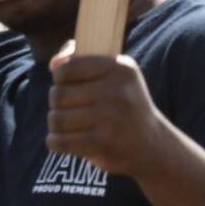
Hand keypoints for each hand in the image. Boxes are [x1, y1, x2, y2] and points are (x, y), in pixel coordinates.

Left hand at [47, 50, 164, 181]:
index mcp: (121, 68)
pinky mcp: (103, 143)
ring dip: (57, 124)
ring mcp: (111, 119)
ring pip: (56, 119)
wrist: (151, 144)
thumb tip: (54, 63)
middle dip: (57, 103)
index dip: (60, 78)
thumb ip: (82, 61)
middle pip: (58, 94)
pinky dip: (56, 142)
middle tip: (69, 108)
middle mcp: (118, 91)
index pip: (67, 68)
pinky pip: (59, 141)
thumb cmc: (124, 105)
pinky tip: (66, 140)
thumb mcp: (115, 75)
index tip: (69, 85)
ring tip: (70, 125)